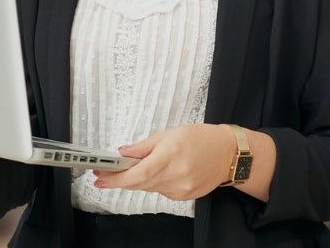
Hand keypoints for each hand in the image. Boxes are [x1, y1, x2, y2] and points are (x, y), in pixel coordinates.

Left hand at [92, 124, 234, 200]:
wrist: (229, 154)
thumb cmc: (201, 138)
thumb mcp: (170, 133)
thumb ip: (144, 146)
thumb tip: (122, 153)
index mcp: (171, 155)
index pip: (138, 172)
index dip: (116, 178)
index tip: (100, 177)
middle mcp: (176, 175)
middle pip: (140, 183)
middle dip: (120, 180)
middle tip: (104, 174)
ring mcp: (181, 188)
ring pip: (148, 188)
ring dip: (136, 180)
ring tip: (129, 169)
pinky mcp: (184, 196)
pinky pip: (160, 191)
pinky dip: (152, 183)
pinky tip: (156, 173)